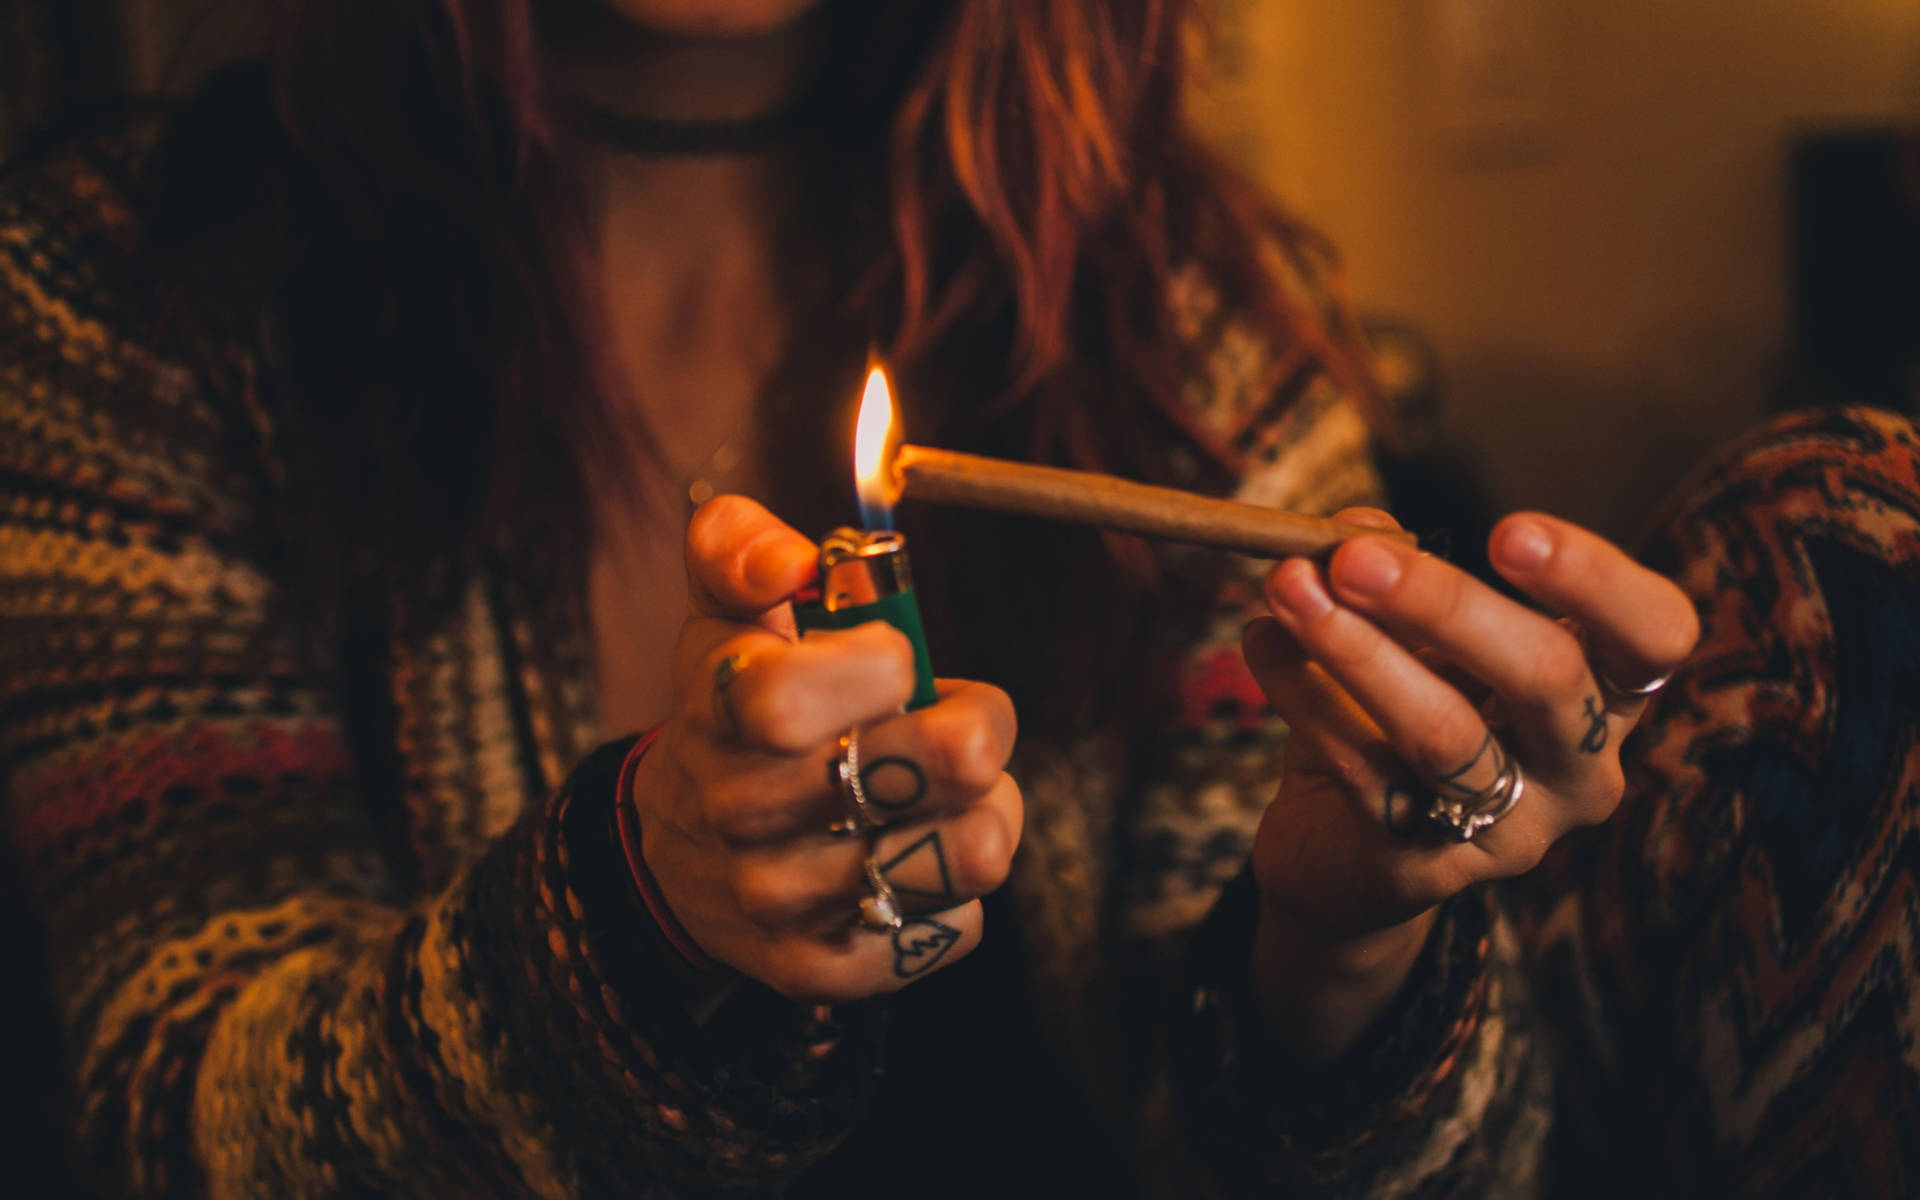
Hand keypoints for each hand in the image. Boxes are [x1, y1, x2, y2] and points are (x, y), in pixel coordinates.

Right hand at [628, 496, 1021, 1003]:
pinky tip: (923, 859)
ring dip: (990, 815)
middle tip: (970, 728)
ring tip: (961, 796)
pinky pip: (952, 929)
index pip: (787, 696)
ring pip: (961, 857)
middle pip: (907, 773)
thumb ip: (738, 550)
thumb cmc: (734, 714)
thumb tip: (791, 558)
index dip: (877, 664)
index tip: (896, 655)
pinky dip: (961, 891)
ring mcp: (777, 899)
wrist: (681, 855)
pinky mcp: (820, 968)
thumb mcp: (722, 619)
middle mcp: (737, 813)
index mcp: (718, 714)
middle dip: (974, 735)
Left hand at [1241, 508, 1697, 1059]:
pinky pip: (1362, 772)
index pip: (1655, 633)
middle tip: (1354, 557)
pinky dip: (1302, 697)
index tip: (1507, 531)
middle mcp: (1580, 769)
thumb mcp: (1409, 634)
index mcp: (1605, 694)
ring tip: (1286, 588)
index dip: (1597, 579)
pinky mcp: (1425, 868)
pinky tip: (1260, 643)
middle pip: (1545, 677)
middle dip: (1445, 604)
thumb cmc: (1399, 715)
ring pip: (1444, 734)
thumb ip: (1392, 569)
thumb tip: (1355, 526)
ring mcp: (1510, 830)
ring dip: (1357, 650)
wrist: (1341, 849)